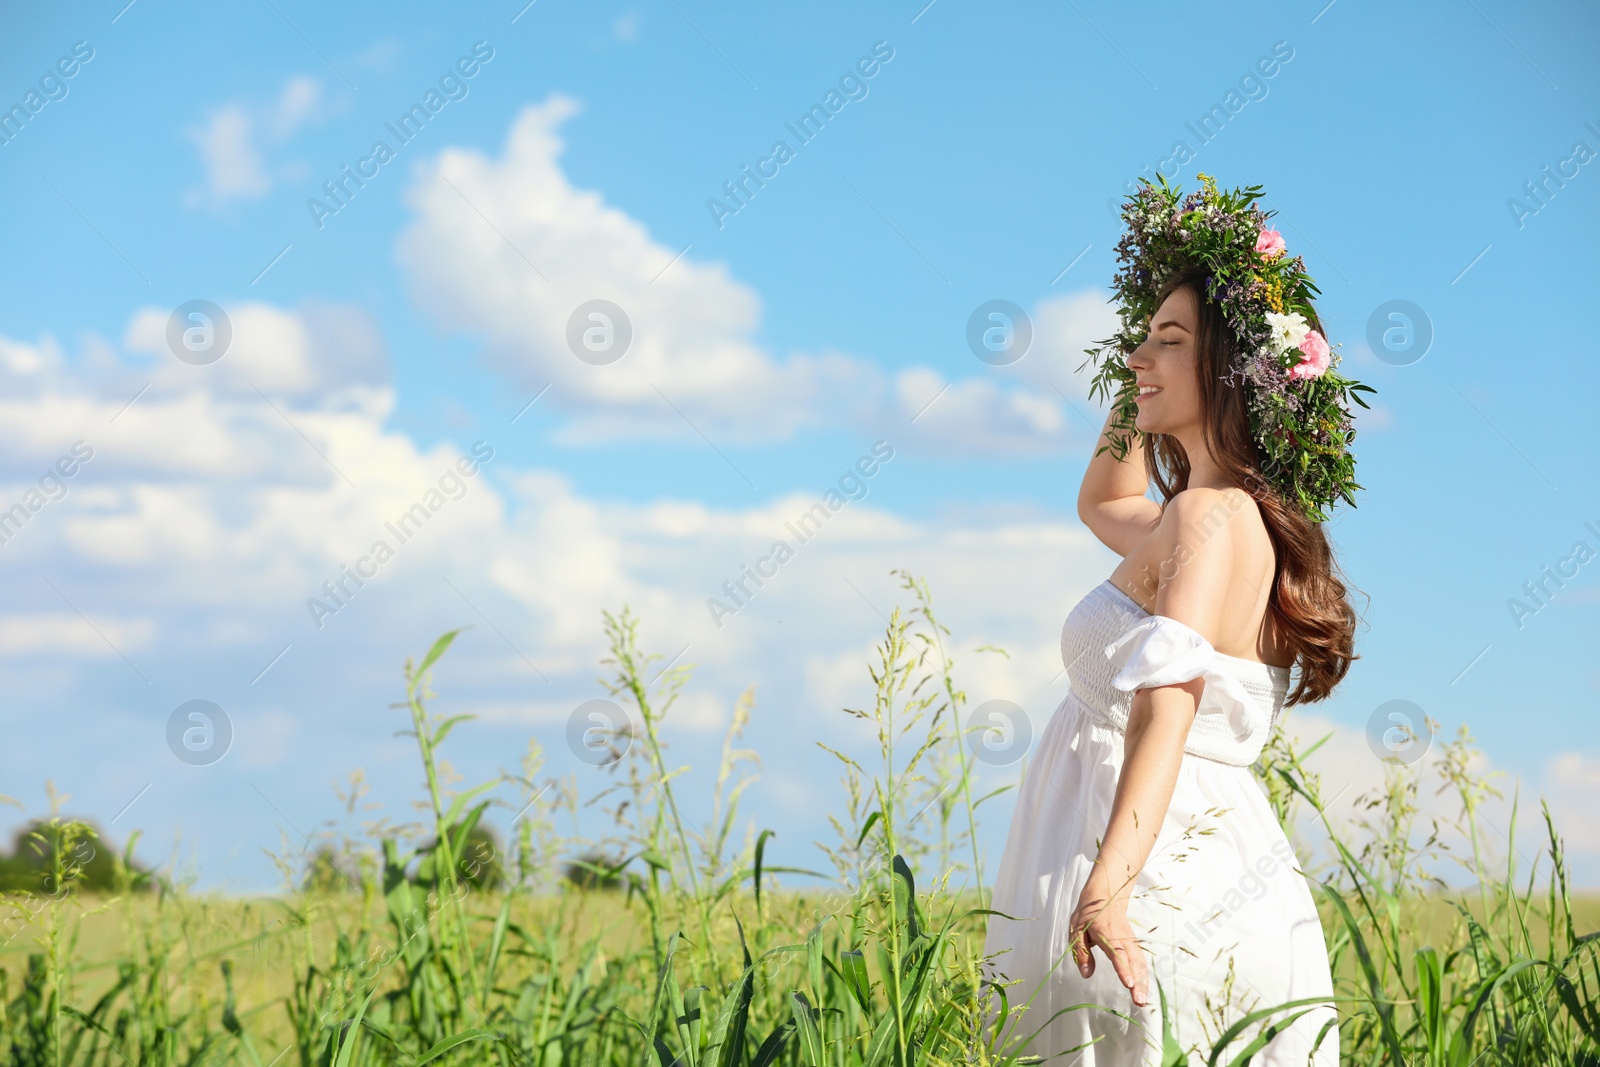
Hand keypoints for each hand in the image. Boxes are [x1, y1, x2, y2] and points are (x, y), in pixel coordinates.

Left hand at [1068, 882, 1149, 1006]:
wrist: (1105, 895)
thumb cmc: (1088, 915)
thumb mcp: (1076, 930)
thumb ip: (1081, 952)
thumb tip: (1086, 974)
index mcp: (1106, 933)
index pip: (1117, 953)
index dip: (1123, 969)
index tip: (1128, 984)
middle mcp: (1122, 937)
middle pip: (1133, 961)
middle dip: (1138, 982)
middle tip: (1140, 1001)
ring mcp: (1130, 940)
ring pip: (1140, 962)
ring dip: (1143, 982)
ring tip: (1143, 1001)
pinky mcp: (1134, 943)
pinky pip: (1141, 960)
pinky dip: (1144, 975)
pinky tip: (1144, 989)